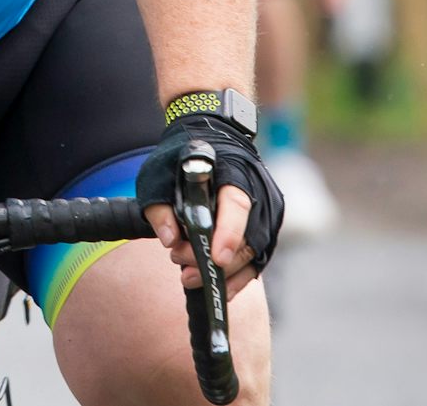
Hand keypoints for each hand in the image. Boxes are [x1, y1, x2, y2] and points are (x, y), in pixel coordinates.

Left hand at [136, 114, 283, 298]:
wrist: (213, 138)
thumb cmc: (183, 157)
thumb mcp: (158, 174)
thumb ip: (160, 207)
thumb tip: (169, 239)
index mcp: (235, 171)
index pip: (237, 205)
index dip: (229, 234)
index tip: (215, 258)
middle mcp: (260, 193)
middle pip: (247, 239)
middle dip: (216, 262)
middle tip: (183, 271)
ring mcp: (268, 213)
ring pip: (254, 255)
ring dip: (225, 274)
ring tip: (189, 277)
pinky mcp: (266, 229)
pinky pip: (257, 260)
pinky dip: (238, 277)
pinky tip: (217, 288)